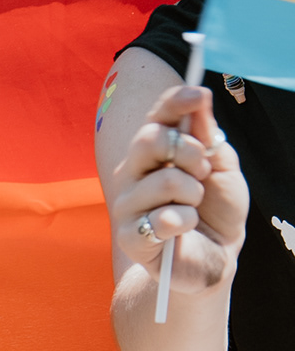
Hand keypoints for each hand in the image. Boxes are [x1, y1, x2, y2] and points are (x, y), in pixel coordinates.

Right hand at [108, 79, 247, 292]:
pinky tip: (184, 229)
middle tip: (202, 171)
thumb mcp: (222, 168)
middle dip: (189, 152)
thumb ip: (209, 137)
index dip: (175, 102)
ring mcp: (128, 204)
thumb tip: (200, 100)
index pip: (157, 116)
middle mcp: (135, 173)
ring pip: (164, 181)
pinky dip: (186, 222)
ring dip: (193, 194)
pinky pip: (163, 218)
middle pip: (149, 140)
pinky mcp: (131, 236)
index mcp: (156, 152)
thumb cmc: (216, 210)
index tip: (199, 94)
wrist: (216, 256)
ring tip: (194, 208)